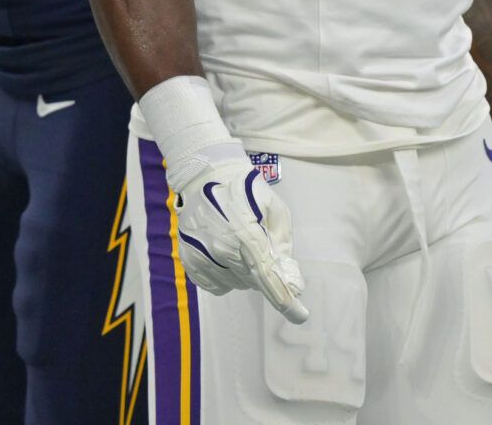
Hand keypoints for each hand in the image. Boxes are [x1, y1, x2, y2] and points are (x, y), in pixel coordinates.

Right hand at [171, 143, 308, 323]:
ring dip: (245, 273)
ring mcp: (202, 256)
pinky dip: (227, 275)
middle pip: (254, 281)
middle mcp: (220, 249)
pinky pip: (218, 285)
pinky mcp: (190, 261)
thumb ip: (283, 248)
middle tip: (259, 244)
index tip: (301, 314)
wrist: (202, 176)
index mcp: (245, 234)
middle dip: (264, 270)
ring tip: (239, 244)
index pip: (268, 277)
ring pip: (237, 284)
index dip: (286, 300)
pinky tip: (226, 255)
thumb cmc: (245, 191)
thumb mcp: (275, 211)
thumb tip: (292, 284)